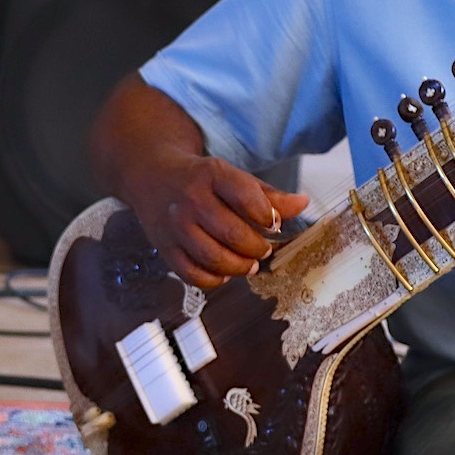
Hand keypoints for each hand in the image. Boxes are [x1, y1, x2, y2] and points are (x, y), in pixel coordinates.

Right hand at [122, 153, 308, 289]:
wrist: (152, 174)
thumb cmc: (201, 179)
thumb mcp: (233, 177)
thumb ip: (268, 195)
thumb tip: (303, 204)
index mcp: (212, 174)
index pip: (246, 196)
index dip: (268, 216)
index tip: (273, 224)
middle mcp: (190, 198)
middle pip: (233, 233)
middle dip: (256, 247)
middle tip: (264, 249)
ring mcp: (174, 224)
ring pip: (213, 257)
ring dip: (239, 266)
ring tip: (248, 263)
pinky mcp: (164, 246)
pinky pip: (192, 274)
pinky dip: (213, 279)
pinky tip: (223, 272)